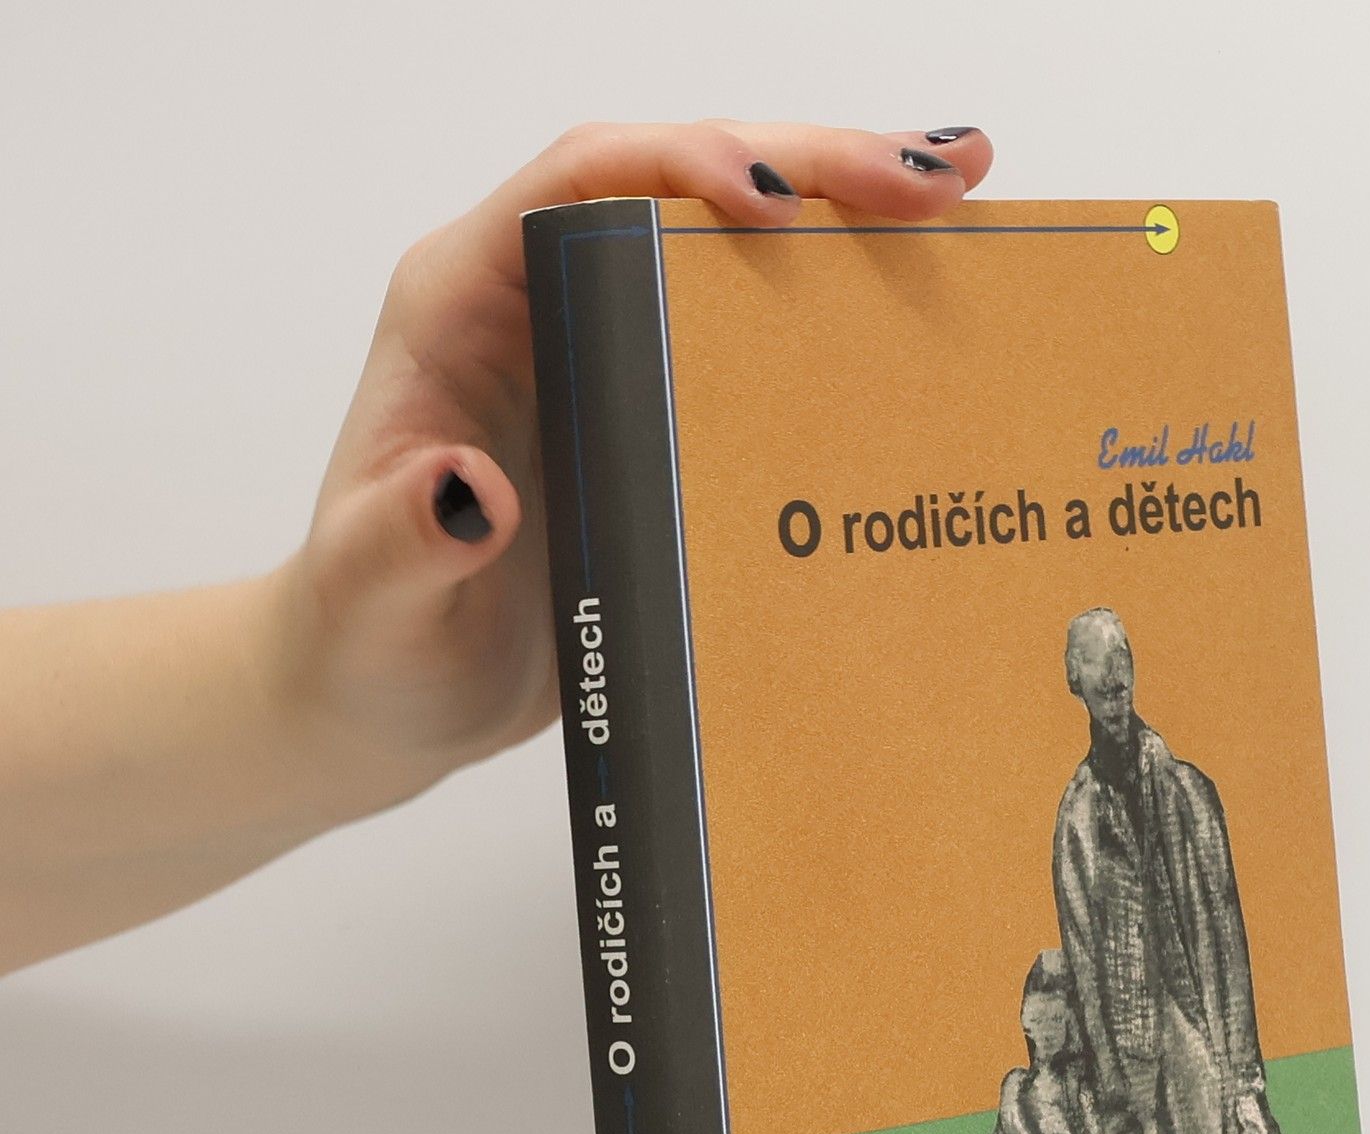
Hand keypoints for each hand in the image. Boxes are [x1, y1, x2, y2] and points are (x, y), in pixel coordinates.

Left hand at [274, 121, 993, 815]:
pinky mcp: (654, 408)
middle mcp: (539, 300)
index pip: (578, 183)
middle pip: (680, 185)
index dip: (681, 166)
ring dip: (846, 207)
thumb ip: (398, 543)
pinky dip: (837, 300)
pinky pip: (751, 328)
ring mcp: (603, 349)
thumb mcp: (369, 600)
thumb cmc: (366, 638)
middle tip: (933, 179)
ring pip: (730, 241)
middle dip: (810, 165)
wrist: (388, 687)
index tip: (775, 201)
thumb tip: (469, 489)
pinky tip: (918, 291)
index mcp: (463, 304)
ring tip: (960, 191)